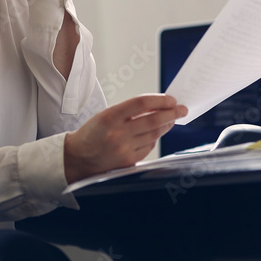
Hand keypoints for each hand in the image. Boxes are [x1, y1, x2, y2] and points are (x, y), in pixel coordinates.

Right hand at [64, 94, 187, 182]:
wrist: (78, 157)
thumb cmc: (93, 133)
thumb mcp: (106, 114)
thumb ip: (130, 110)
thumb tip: (157, 105)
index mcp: (110, 117)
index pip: (142, 103)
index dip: (160, 100)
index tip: (171, 99)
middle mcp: (118, 134)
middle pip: (153, 120)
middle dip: (172, 113)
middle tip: (182, 109)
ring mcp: (124, 149)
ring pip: (154, 134)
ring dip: (167, 125)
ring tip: (172, 118)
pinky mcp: (129, 162)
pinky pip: (149, 147)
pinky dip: (155, 138)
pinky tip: (157, 133)